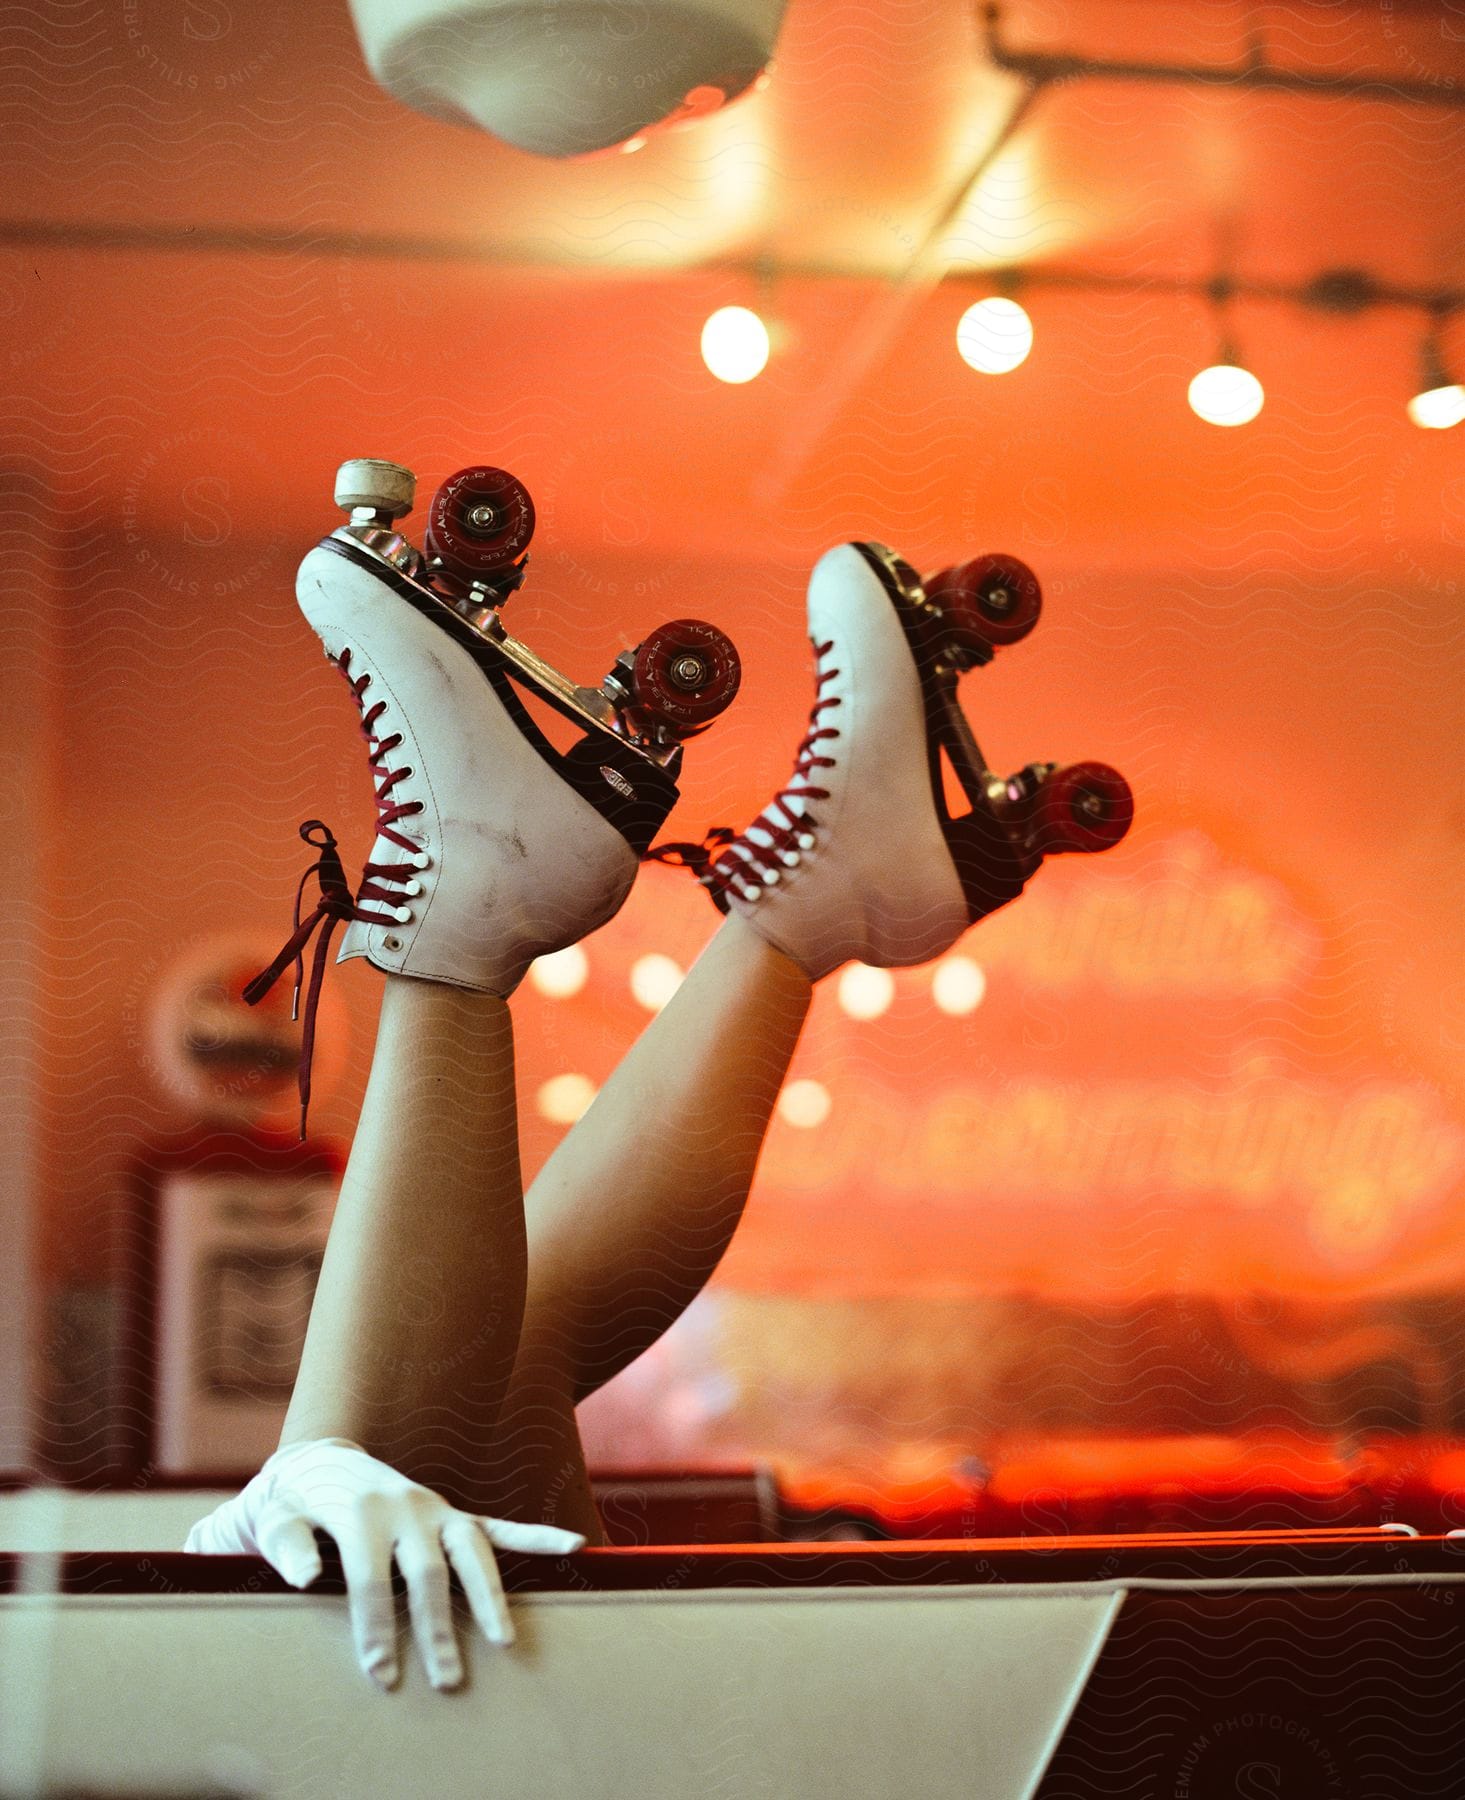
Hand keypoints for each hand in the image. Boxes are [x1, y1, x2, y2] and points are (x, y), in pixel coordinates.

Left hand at [183, 1437, 584, 1690]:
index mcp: (359, 1511)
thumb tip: (305, 1576)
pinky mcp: (451, 1514)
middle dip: (437, 1628)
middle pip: (427, 1574)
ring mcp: (435, 1509)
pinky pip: (499, 1526)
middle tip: (445, 1680)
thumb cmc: (287, 1505)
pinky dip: (538, 1536)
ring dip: (488, 1597)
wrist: (315, 1464)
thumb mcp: (271, 1518)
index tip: (381, 1673)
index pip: (369, 1577)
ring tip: (504, 1643)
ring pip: (473, 1552)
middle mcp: (405, 1506)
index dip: (374, 1626)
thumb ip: (286, 1544)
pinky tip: (574, 1548)